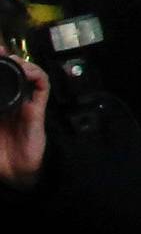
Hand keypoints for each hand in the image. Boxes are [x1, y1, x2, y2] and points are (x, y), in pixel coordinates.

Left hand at [0, 61, 48, 189]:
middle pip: (12, 72)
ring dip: (21, 64)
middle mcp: (11, 101)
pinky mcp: (38, 108)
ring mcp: (26, 103)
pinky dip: (36, 74)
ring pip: (28, 74)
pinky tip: (27, 71)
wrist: (16, 174)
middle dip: (6, 59)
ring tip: (11, 59)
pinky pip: (42, 86)